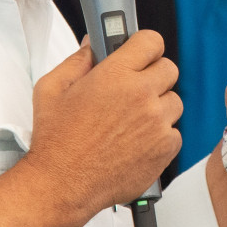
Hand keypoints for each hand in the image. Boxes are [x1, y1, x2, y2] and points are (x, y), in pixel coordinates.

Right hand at [30, 30, 183, 214]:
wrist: (63, 185)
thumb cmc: (56, 140)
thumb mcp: (52, 89)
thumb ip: (77, 61)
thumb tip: (92, 45)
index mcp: (116, 75)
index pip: (151, 42)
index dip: (145, 47)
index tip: (139, 54)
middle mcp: (142, 96)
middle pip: (169, 69)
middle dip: (152, 75)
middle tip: (134, 88)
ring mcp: (157, 123)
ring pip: (174, 102)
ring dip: (158, 106)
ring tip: (133, 120)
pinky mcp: (165, 149)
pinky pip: (175, 133)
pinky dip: (161, 136)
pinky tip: (137, 142)